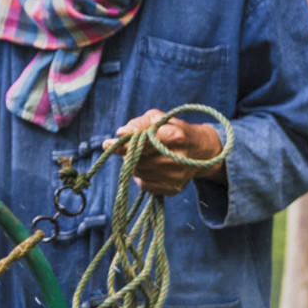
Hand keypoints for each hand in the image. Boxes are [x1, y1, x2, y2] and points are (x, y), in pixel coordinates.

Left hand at [110, 109, 225, 195]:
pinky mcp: (174, 189)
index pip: (143, 142)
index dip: (124, 144)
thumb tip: (120, 133)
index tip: (107, 144)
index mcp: (175, 136)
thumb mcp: (157, 118)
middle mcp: (177, 158)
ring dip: (134, 164)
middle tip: (129, 146)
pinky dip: (141, 175)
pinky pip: (145, 184)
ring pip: (139, 173)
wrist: (200, 151)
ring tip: (144, 155)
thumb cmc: (173, 129)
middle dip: (128, 153)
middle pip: (137, 160)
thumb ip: (138, 124)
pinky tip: (150, 166)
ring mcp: (176, 176)